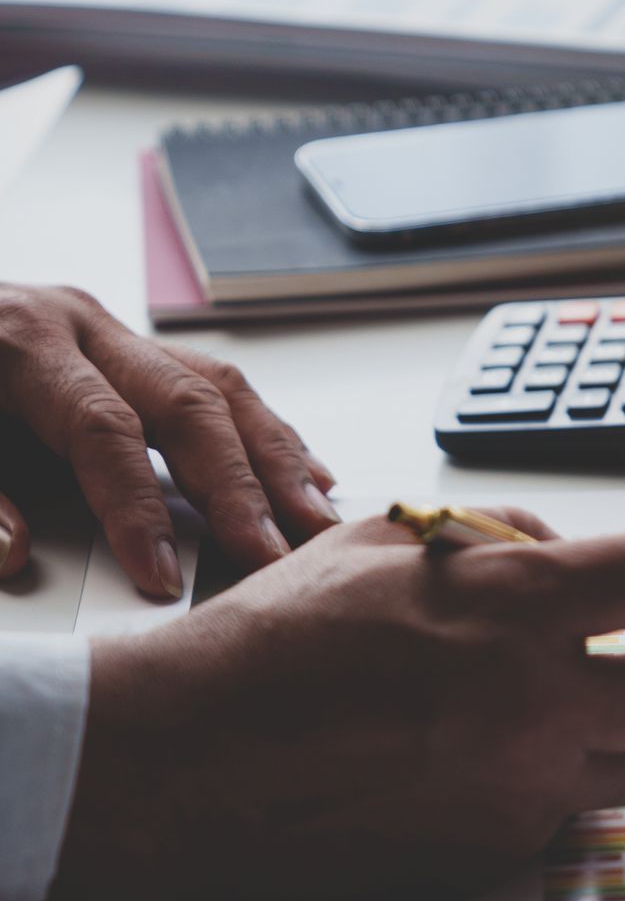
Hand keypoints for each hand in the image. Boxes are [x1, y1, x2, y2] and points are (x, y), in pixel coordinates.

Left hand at [0, 284, 338, 597]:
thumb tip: (12, 553)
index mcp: (20, 339)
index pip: (102, 430)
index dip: (138, 508)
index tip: (164, 577)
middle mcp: (77, 323)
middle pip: (186, 399)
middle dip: (240, 483)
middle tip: (276, 553)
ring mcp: (106, 329)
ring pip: (217, 385)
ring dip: (275, 456)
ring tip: (317, 517)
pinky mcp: (120, 346)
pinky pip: (212, 385)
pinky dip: (263, 434)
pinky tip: (306, 473)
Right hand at [44, 509, 624, 900]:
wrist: (193, 759)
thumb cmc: (279, 643)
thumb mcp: (393, 542)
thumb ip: (508, 538)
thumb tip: (578, 557)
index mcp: (518, 604)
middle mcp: (537, 702)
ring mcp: (521, 788)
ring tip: (561, 712)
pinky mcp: (495, 854)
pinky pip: (570, 816)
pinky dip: (550, 787)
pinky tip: (484, 760)